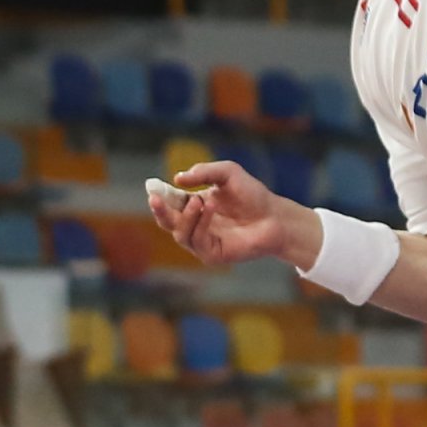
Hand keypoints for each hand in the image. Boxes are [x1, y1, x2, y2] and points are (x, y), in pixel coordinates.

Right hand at [146, 159, 288, 266]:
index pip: (171, 203)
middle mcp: (195, 225)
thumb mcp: (228, 173)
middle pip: (168, 222)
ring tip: (197, 201)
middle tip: (155, 198)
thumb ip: (204, 172)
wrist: (274, 215)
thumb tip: (177, 179)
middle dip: (160, 211)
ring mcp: (202, 242)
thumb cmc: (252, 194)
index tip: (152, 188)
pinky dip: (200, 224)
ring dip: (185, 217)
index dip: (160, 197)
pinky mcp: (212, 254)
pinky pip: (197, 241)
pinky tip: (210, 209)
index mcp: (194, 206)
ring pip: (180, 233)